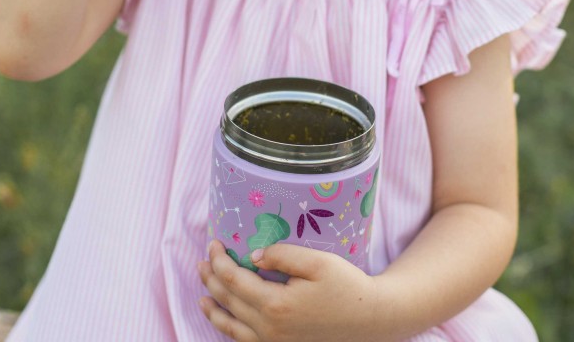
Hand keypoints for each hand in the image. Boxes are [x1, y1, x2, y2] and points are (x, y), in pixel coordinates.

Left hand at [198, 240, 390, 341]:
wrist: (371, 321)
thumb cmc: (346, 287)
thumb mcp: (317, 262)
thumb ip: (283, 255)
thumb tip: (253, 257)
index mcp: (275, 305)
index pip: (233, 280)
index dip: (219, 261)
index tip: (214, 243)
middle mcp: (269, 330)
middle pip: (229, 302)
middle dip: (211, 280)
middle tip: (202, 261)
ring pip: (232, 328)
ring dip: (214, 308)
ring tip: (202, 294)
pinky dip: (230, 330)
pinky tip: (227, 320)